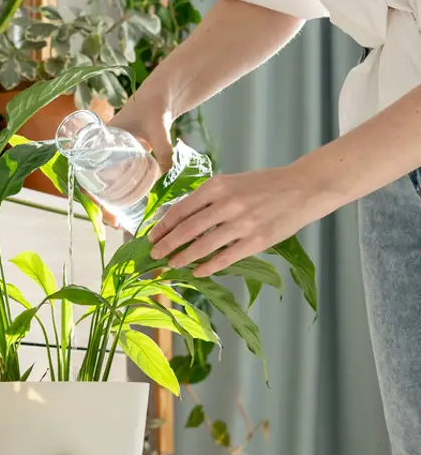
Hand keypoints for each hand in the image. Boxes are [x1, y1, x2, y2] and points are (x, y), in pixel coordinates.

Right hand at [101, 92, 173, 230]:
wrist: (162, 93)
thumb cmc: (155, 106)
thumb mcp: (158, 129)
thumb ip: (164, 151)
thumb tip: (167, 177)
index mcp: (101, 138)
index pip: (85, 168)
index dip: (88, 190)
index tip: (98, 207)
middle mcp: (103, 149)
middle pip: (93, 183)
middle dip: (101, 205)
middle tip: (114, 223)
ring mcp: (113, 154)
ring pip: (104, 183)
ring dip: (109, 202)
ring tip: (119, 222)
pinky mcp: (126, 158)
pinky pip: (117, 179)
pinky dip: (119, 194)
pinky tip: (128, 208)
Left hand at [148, 165, 325, 275]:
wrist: (302, 187)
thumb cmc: (263, 184)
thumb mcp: (231, 182)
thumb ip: (207, 198)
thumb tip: (179, 219)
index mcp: (217, 186)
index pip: (181, 209)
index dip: (163, 225)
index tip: (152, 235)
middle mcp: (226, 204)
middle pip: (186, 229)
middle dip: (167, 243)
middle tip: (154, 254)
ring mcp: (242, 224)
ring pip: (203, 245)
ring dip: (183, 257)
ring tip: (170, 264)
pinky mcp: (257, 241)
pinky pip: (225, 257)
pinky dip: (208, 266)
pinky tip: (197, 272)